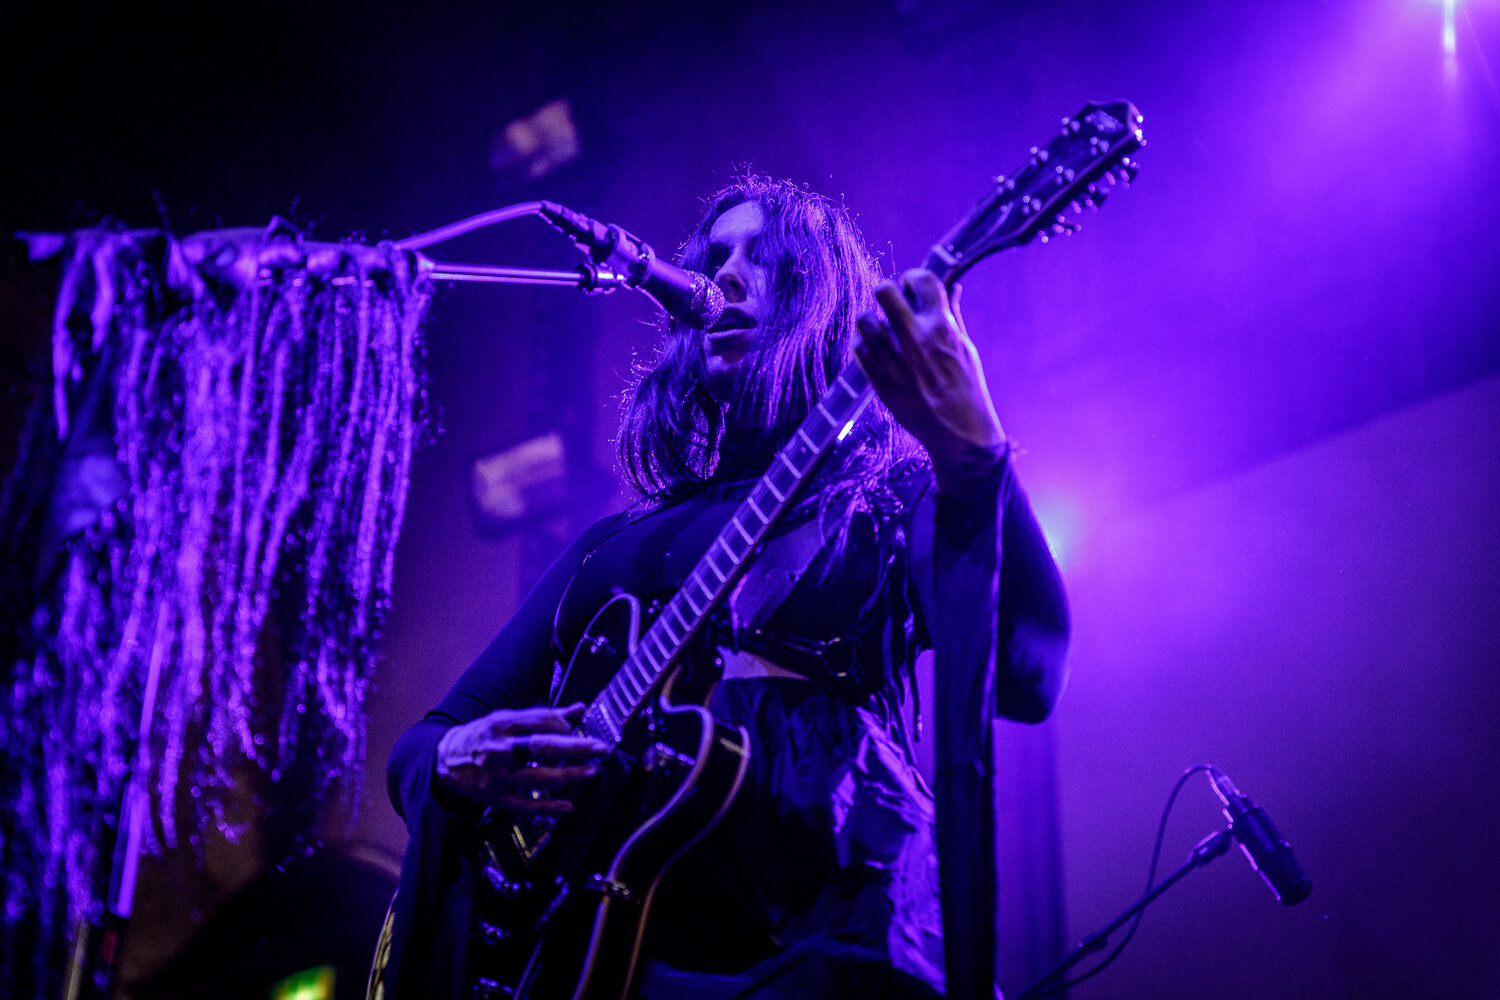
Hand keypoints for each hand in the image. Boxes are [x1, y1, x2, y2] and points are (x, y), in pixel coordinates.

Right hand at [436, 703, 609, 814]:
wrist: (443, 760)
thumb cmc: (482, 736)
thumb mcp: (507, 718)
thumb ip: (543, 716)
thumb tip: (580, 709)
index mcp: (502, 724)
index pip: (540, 722)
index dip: (564, 724)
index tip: (580, 728)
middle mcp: (500, 749)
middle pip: (541, 747)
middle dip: (574, 748)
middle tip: (601, 748)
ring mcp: (497, 776)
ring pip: (536, 778)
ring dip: (567, 777)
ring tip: (592, 773)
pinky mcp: (495, 798)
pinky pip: (525, 805)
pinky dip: (548, 807)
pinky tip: (568, 806)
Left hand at [855, 269, 1006, 489]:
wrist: (957, 432)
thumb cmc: (967, 388)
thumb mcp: (965, 347)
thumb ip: (953, 315)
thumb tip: (954, 287)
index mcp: (940, 326)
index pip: (920, 279)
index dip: (913, 278)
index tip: (913, 286)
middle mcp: (913, 338)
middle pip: (883, 290)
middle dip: (887, 292)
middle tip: (892, 304)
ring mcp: (892, 359)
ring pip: (864, 320)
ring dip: (872, 321)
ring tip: (882, 330)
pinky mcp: (877, 378)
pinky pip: (859, 348)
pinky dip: (866, 346)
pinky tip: (878, 352)